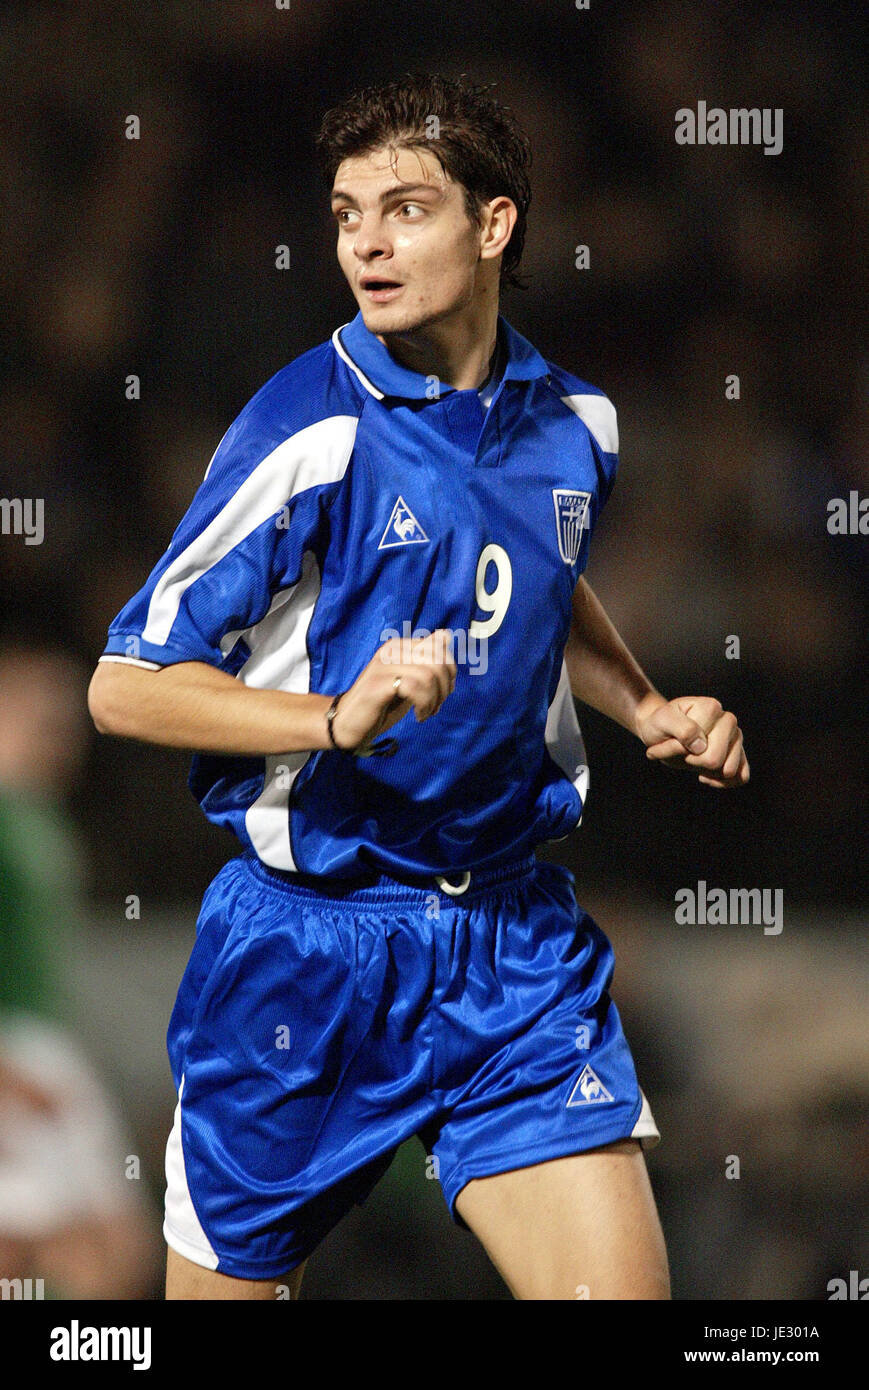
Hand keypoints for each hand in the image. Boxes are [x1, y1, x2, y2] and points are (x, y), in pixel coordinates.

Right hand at [329, 628, 457, 752]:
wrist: (347, 723)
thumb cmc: (381, 704)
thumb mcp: (410, 681)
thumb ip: (427, 661)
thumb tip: (446, 634)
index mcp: (400, 646)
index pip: (439, 648)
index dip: (449, 672)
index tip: (442, 693)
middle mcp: (391, 650)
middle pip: (437, 661)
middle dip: (444, 688)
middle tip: (435, 706)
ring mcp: (383, 665)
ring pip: (428, 675)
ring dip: (434, 700)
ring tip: (426, 713)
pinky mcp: (378, 683)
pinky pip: (413, 687)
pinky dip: (423, 705)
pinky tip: (418, 716)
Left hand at [634, 692, 748, 788]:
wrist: (663, 733)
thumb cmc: (662, 725)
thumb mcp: (662, 721)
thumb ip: (682, 728)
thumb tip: (702, 746)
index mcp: (712, 708)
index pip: (702, 746)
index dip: (682, 750)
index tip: (670, 741)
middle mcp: (729, 720)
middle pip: (716, 760)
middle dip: (693, 762)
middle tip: (682, 751)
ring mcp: (736, 737)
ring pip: (729, 771)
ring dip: (705, 771)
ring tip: (693, 758)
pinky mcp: (739, 753)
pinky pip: (741, 777)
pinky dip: (722, 782)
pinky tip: (705, 775)